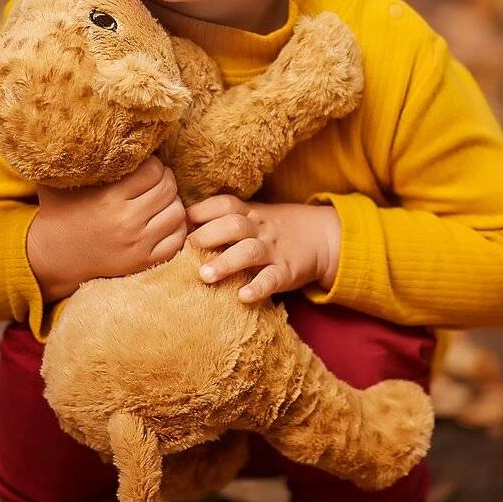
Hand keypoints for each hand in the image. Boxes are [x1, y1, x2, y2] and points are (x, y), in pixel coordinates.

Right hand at [26, 155, 187, 301]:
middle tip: (156, 178)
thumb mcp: (59, 179)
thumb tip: (83, 119)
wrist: (52, 257)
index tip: (145, 165)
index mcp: (109, 198)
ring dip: (172, 202)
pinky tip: (162, 220)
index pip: (153, 170)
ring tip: (159, 199)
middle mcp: (126, 222)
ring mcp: (137, 245)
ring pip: (178, 213)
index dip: (153, 163)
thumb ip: (74, 154)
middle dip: (165, 179)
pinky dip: (176, 227)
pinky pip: (178, 240)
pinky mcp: (144, 262)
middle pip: (168, 189)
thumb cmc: (58, 211)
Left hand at [185, 194, 340, 304]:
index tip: (179, 222)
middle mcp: (260, 228)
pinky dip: (258, 287)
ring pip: (249, 251)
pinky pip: (272, 278)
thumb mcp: (254, 218)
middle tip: (185, 249)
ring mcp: (274, 250)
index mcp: (250, 213)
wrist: (323, 237)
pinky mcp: (287, 271)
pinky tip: (244, 296)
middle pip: (233, 224)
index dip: (201, 211)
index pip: (224, 205)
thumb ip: (224, 222)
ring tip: (204, 276)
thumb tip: (181, 230)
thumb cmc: (275, 230)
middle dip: (207, 235)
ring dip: (226, 262)